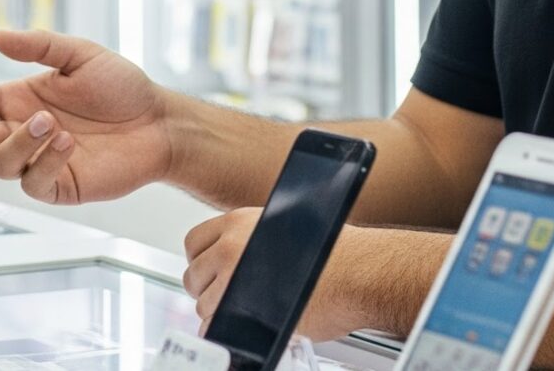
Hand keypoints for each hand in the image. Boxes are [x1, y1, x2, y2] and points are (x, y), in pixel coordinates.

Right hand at [0, 30, 176, 204]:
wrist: (159, 122)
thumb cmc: (122, 87)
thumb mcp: (81, 55)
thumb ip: (40, 46)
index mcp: (20, 99)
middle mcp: (23, 131)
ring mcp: (39, 161)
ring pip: (1, 163)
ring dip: (18, 142)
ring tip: (50, 123)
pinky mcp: (59, 185)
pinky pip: (33, 183)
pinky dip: (44, 162)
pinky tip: (67, 143)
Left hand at [184, 209, 412, 342]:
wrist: (359, 274)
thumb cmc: (336, 254)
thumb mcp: (287, 226)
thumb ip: (254, 240)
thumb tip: (236, 257)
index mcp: (239, 222)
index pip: (194, 242)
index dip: (202, 260)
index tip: (210, 270)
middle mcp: (231, 246)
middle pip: (194, 274)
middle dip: (207, 287)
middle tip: (226, 295)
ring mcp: (233, 278)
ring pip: (203, 304)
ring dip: (218, 311)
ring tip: (245, 312)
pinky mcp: (241, 310)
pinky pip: (216, 327)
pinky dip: (225, 332)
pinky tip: (245, 328)